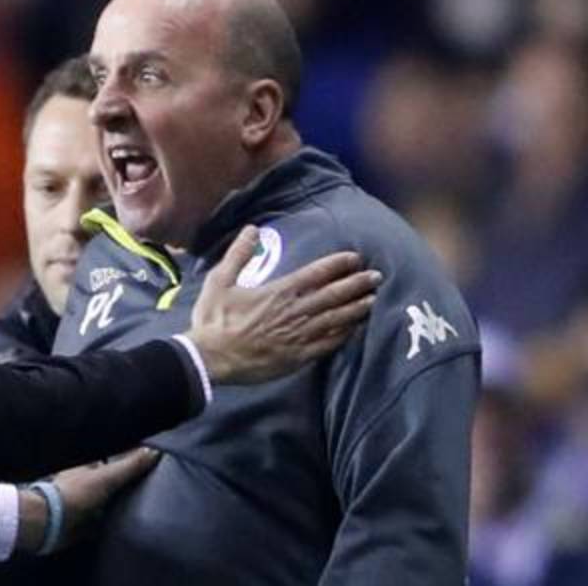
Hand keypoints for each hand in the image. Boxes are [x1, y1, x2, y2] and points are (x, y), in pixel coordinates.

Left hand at [15, 447, 160, 553]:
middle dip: (127, 483)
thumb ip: (130, 465)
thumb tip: (154, 451)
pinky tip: (128, 523)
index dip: (129, 459)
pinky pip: (105, 521)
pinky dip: (114, 522)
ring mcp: (85, 502)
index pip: (113, 458)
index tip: (149, 460)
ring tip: (146, 505)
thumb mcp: (107, 476)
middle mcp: (86, 482)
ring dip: (121, 504)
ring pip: (110, 501)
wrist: (51, 524)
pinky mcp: (86, 523)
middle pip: (112, 480)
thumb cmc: (74, 494)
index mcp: (88, 465)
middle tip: (152, 485)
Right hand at [185, 225, 380, 384]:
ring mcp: (299, 336)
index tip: (355, 258)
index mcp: (279, 291)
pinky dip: (345, 335)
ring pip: (337, 319)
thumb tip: (252, 229)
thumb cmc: (213, 319)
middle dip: (357, 284)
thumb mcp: (219, 280)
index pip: (317, 273)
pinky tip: (356, 329)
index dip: (339, 264)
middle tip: (377, 276)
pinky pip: (329, 344)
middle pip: (334, 295)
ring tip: (374, 300)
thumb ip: (238, 254)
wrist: (210, 359)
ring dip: (357, 308)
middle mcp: (295, 312)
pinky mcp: (298, 357)